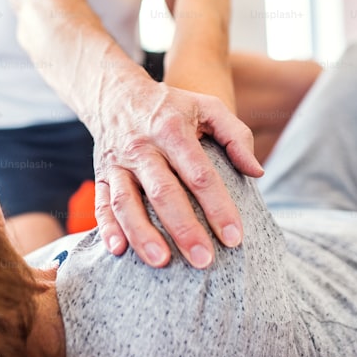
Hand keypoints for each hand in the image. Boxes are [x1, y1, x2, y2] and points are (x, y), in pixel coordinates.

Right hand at [90, 79, 259, 268]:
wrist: (117, 94)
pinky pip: (101, 204)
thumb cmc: (171, 106)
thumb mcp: (207, 107)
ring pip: (126, 202)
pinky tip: (119, 251)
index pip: (199, 174)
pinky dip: (107, 228)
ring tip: (162, 262)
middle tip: (204, 260)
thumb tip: (256, 172)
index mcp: (172, 130)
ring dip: (143, 234)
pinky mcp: (101, 176)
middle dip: (184, 228)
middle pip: (163, 192)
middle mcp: (142, 148)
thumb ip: (235, 136)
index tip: (234, 237)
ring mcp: (118, 163)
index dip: (218, 206)